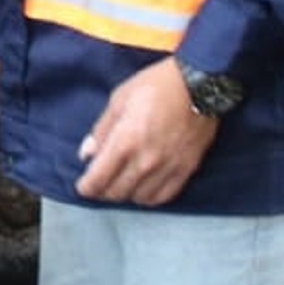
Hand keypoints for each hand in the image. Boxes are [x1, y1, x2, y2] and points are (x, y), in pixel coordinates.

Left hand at [75, 56, 217, 206]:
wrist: (200, 85)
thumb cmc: (155, 86)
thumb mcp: (119, 100)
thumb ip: (101, 130)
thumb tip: (87, 154)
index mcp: (125, 142)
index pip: (98, 180)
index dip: (86, 187)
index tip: (84, 186)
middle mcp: (145, 161)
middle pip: (116, 193)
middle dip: (103, 191)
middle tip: (101, 182)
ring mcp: (167, 168)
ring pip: (139, 198)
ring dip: (126, 194)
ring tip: (122, 182)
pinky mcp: (186, 170)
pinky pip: (164, 197)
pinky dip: (149, 196)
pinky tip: (144, 187)